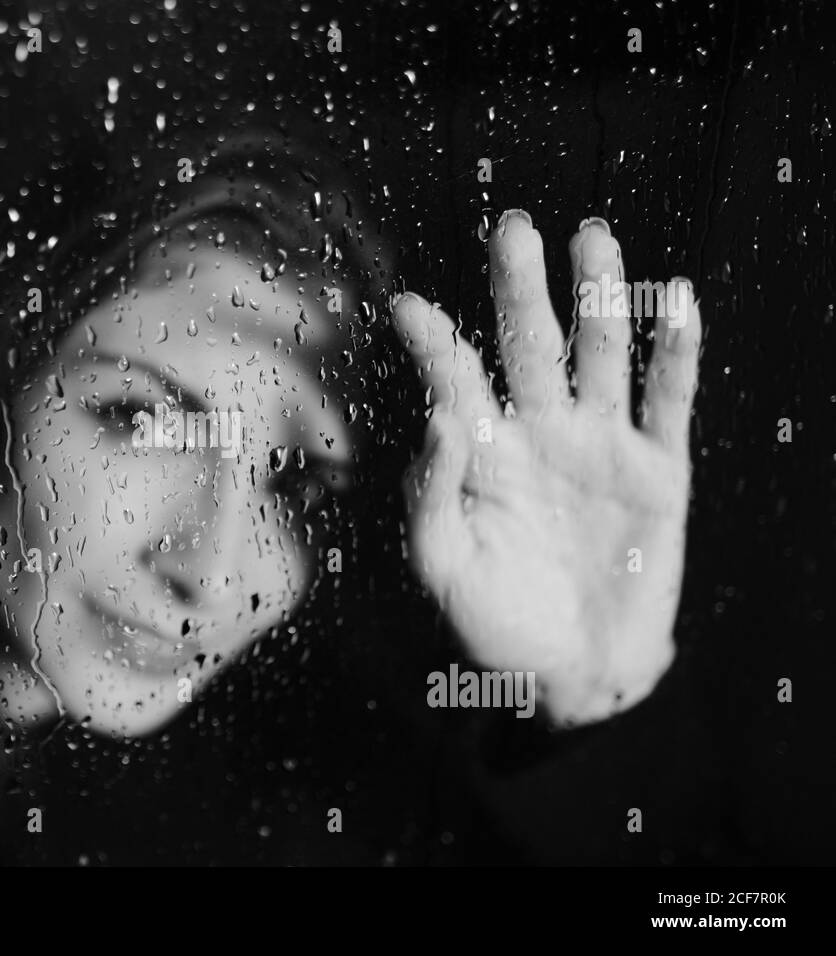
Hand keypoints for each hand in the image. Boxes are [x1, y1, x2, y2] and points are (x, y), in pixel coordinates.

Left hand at [392, 211, 701, 726]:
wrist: (572, 672)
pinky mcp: (657, 466)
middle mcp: (540, 433)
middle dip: (521, 290)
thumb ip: (431, 492)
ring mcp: (600, 444)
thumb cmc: (493, 620)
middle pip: (531, 347)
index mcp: (483, 451)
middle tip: (512, 229)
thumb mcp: (443, 564)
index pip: (457, 381)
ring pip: (600, 354)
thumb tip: (436, 416)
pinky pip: (667, 398)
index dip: (436, 344)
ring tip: (591, 237)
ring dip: (598, 298)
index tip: (408, 307)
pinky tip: (674, 300)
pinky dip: (674, 352)